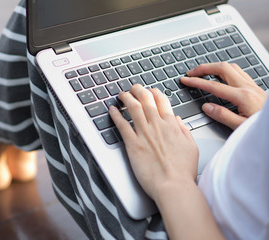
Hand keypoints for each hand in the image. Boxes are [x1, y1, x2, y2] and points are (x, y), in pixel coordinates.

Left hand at [109, 85, 197, 201]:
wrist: (173, 186)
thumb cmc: (182, 171)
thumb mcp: (191, 147)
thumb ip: (184, 131)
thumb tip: (178, 120)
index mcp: (171, 125)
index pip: (161, 100)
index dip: (154, 92)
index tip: (150, 91)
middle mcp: (157, 125)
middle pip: (145, 99)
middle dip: (138, 90)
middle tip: (133, 88)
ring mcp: (144, 134)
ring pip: (133, 108)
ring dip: (126, 98)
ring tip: (121, 95)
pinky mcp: (133, 145)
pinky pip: (122, 125)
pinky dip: (116, 115)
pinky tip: (112, 110)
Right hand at [181, 62, 266, 129]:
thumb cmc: (262, 128)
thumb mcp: (240, 127)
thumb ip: (222, 116)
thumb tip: (206, 107)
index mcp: (242, 97)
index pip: (213, 86)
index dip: (197, 82)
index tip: (186, 80)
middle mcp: (247, 87)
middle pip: (222, 68)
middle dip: (204, 68)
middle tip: (191, 72)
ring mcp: (252, 85)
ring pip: (231, 67)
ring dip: (215, 67)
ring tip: (203, 72)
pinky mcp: (255, 87)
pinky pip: (238, 72)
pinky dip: (225, 70)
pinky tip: (221, 75)